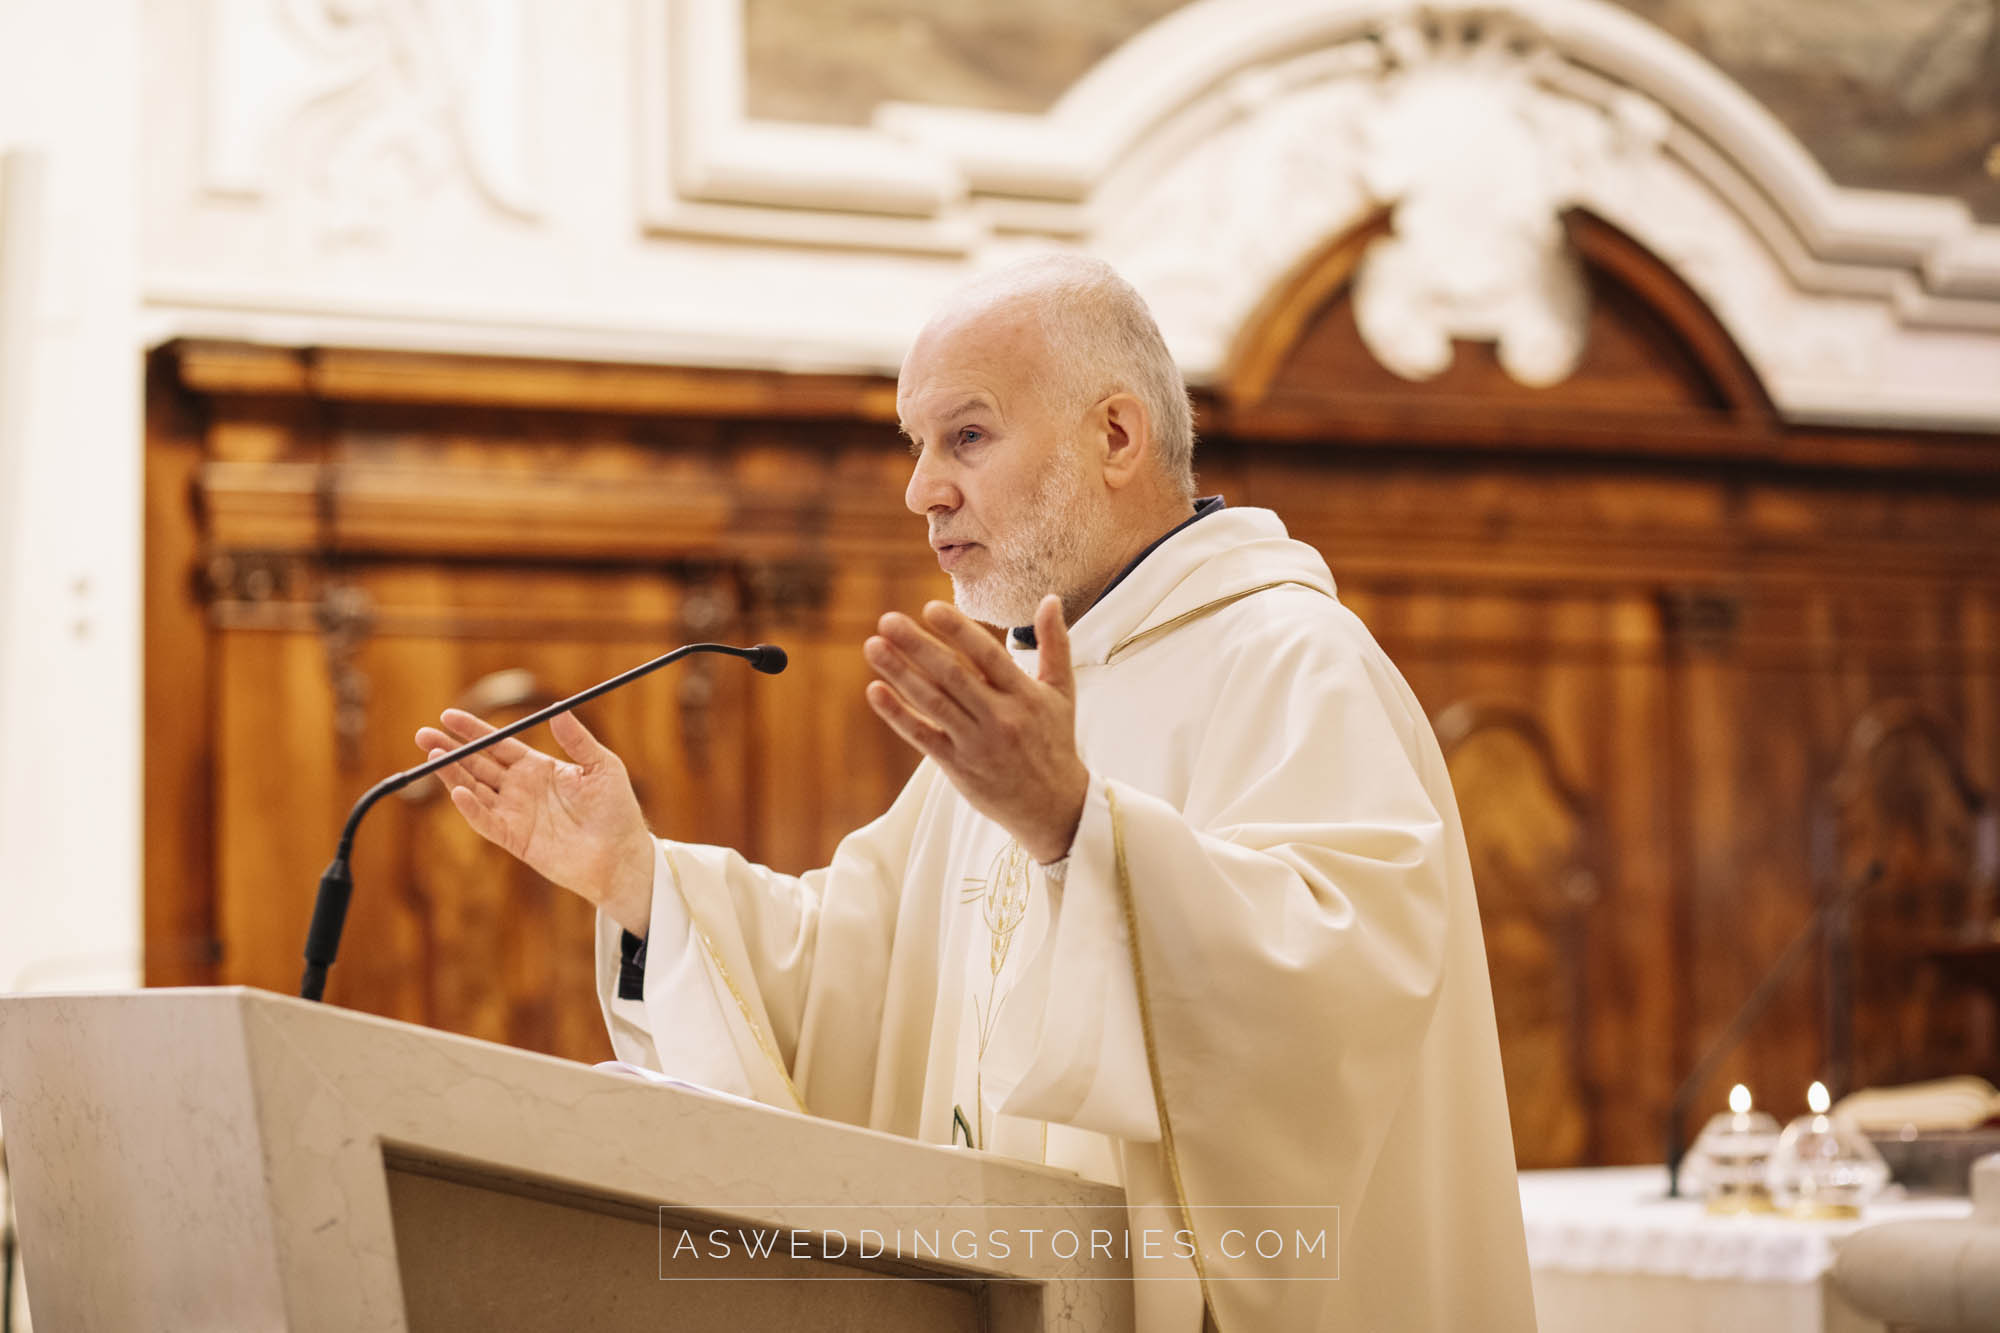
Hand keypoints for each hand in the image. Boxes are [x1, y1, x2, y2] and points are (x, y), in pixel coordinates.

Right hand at [413, 709, 655, 935]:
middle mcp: (521, 789)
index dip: (473, 731)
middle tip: (424, 734)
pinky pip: (487, 822)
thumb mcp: (602, 766)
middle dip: (450, 749)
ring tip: (432, 756)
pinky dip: (471, 808)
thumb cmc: (616, 810)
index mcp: (538, 767)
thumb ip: (578, 739)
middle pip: (477, 764)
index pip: (498, 744)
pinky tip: (458, 792)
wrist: (621, 854)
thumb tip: (558, 708)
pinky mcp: (516, 839)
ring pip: (475, 790)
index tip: (448, 715)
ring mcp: (515, 814)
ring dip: (452, 775)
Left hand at [864, 595, 1088, 864]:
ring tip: (873, 647)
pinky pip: (923, 737)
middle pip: (952, 676)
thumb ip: (1055, 644)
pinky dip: (898, 715)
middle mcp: (1000, 718)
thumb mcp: (1062, 692)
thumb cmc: (1054, 742)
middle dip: (917, 646)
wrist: (1054, 807)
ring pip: (933, 703)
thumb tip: (1051, 599)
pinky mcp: (958, 767)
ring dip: (899, 674)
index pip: (987, 656)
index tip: (930, 608)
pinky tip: (875, 691)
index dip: (958, 631)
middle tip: (887, 620)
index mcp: (1025, 696)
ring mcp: (976, 744)